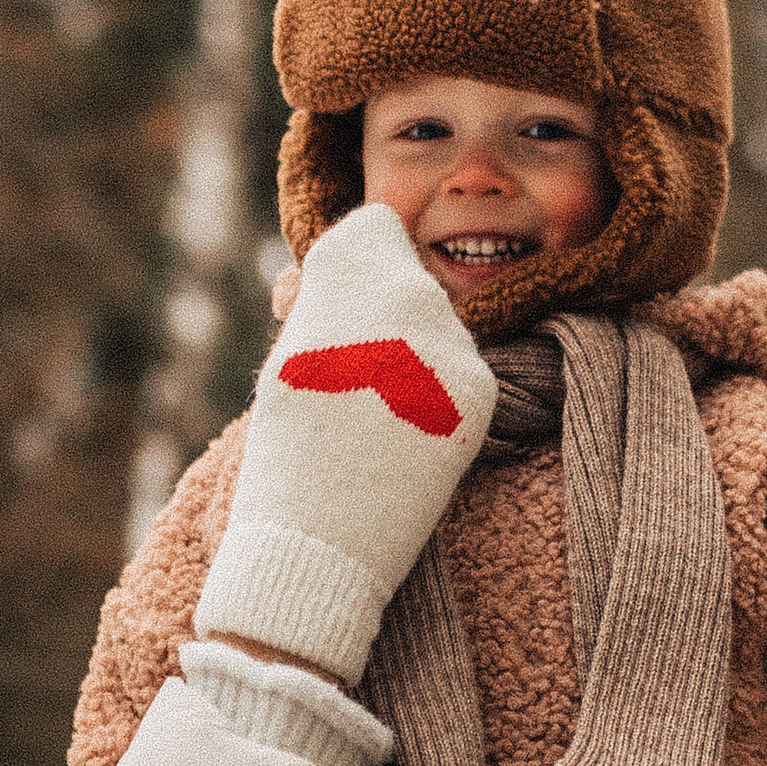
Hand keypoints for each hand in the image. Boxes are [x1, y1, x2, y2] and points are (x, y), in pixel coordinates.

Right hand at [193, 204, 494, 684]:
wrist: (318, 536)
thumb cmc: (284, 446)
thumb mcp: (287, 355)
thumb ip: (318, 302)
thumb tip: (315, 276)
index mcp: (353, 269)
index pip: (375, 228)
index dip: (354, 266)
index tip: (336, 309)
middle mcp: (412, 291)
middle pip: (412, 277)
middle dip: (386, 311)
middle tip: (351, 371)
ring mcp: (453, 341)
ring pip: (442, 324)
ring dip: (416, 352)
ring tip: (374, 411)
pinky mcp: (482, 389)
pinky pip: (463, 368)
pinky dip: (438, 391)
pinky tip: (406, 430)